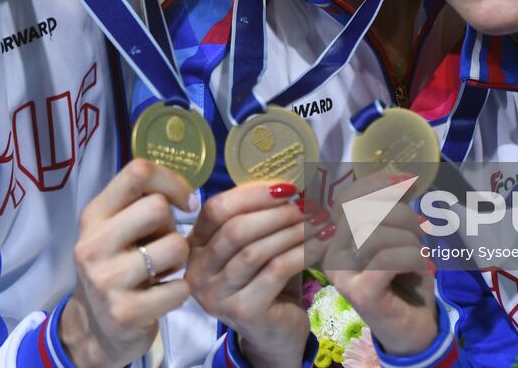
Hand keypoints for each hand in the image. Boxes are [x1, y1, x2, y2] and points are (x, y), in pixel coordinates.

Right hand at [59, 159, 195, 367]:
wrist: (94, 331)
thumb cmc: (116, 268)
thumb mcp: (114, 231)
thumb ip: (139, 205)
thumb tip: (186, 195)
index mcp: (94, 215)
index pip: (138, 172)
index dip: (171, 181)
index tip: (184, 202)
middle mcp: (93, 244)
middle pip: (158, 207)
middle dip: (172, 226)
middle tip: (162, 245)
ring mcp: (106, 280)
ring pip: (176, 246)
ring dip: (180, 260)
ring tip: (162, 270)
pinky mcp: (125, 313)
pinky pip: (180, 288)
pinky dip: (180, 291)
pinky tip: (163, 295)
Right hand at [186, 181, 309, 366]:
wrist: (275, 335)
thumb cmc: (267, 282)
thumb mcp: (258, 245)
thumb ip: (263, 217)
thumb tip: (291, 181)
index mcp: (195, 247)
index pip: (216, 209)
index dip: (252, 193)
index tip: (287, 186)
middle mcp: (197, 272)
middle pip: (234, 229)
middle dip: (276, 212)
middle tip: (309, 204)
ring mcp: (216, 295)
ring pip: (255, 250)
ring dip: (292, 230)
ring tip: (319, 220)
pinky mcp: (242, 310)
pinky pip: (275, 270)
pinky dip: (302, 251)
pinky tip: (322, 242)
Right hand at [323, 181, 437, 356]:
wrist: (412, 329)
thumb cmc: (403, 280)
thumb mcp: (397, 237)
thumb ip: (389, 210)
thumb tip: (399, 176)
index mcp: (334, 238)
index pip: (346, 197)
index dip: (376, 183)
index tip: (406, 181)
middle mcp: (329, 255)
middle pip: (362, 211)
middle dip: (401, 213)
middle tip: (422, 231)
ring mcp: (342, 276)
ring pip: (376, 233)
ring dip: (411, 238)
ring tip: (421, 252)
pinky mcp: (360, 293)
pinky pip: (388, 258)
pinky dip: (413, 256)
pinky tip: (422, 266)